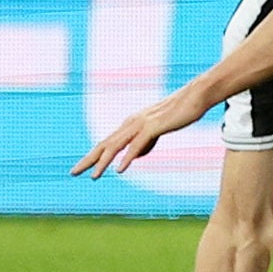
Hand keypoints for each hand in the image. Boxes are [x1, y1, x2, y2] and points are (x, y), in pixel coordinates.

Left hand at [75, 92, 199, 177]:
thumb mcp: (160, 129)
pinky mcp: (153, 126)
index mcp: (132, 124)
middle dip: (88, 160)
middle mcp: (132, 123)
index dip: (93, 156)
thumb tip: (133, 156)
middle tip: (73, 173)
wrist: (199, 94)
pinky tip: (120, 169)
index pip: (108, 142)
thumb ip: (145, 142)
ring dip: (103, 162)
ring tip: (93, 176)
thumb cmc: (182, 111)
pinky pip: (136, 145)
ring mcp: (141, 124)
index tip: (81, 168)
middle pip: (105, 144)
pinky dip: (127, 158)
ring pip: (117, 146)